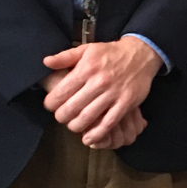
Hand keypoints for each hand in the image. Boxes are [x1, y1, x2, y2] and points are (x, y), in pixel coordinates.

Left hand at [42, 37, 161, 148]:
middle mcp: (98, 82)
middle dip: (61, 117)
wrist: (140, 54)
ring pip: (88, 117)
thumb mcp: (87, 49)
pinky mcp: (125, 103)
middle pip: (72, 107)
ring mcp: (113, 94)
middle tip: (61, 117)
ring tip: (73, 125)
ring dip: (76, 126)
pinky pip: (109, 123)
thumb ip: (65, 56)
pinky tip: (88, 138)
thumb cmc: (110, 53)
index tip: (50, 106)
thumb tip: (46, 62)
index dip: (51, 103)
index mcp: (86, 69)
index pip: (62, 92)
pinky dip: (97, 133)